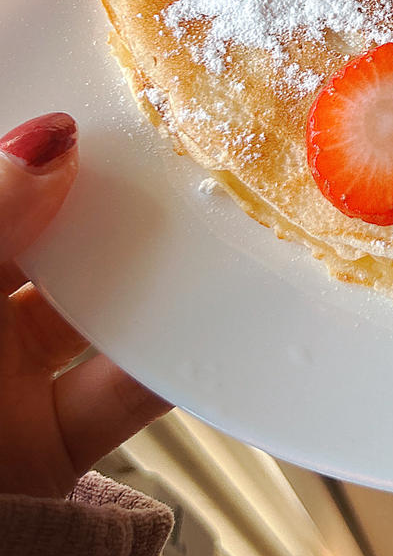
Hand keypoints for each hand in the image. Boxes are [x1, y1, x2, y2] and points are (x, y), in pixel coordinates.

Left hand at [0, 113, 170, 496]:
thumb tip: (49, 141)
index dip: (31, 152)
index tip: (91, 109)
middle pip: (40, 242)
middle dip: (97, 202)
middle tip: (160, 154)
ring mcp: (0, 385)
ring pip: (88, 310)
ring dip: (144, 278)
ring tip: (200, 225)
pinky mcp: (48, 446)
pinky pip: (121, 391)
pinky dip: (167, 364)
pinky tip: (210, 323)